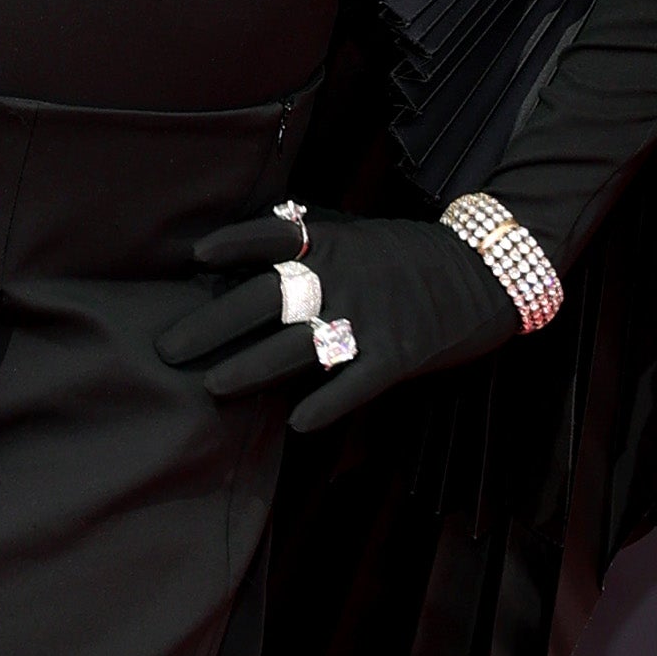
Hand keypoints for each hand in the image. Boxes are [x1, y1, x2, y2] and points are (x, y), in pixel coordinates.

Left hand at [156, 206, 533, 436]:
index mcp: (335, 241)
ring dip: (254, 366)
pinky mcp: (401, 354)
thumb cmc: (406, 256)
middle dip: (215, 324)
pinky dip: (327, 403)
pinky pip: (356, 382)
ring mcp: (373, 316)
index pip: (277, 236)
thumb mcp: (358, 232)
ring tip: (212, 386)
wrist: (487, 271)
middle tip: (169, 349)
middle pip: (270, 297)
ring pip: (302, 344)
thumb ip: (305, 236)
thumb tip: (235, 247)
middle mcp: (347, 275)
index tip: (197, 258)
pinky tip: (296, 423)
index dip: (236, 245)